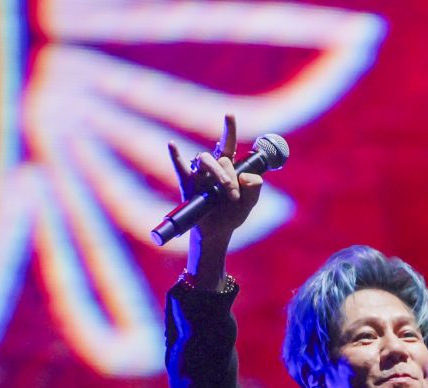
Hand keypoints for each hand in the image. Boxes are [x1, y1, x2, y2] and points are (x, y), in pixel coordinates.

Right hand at [169, 115, 264, 282]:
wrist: (217, 234)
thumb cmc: (232, 215)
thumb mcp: (250, 203)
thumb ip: (255, 188)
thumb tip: (246, 177)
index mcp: (228, 167)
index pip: (228, 145)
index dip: (229, 129)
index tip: (229, 114)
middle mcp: (212, 167)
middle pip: (220, 157)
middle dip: (231, 176)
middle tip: (234, 196)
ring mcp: (198, 175)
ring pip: (205, 159)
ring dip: (219, 173)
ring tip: (225, 190)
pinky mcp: (187, 186)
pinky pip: (180, 168)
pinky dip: (175, 156)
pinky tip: (173, 146)